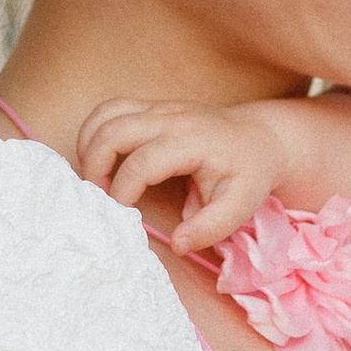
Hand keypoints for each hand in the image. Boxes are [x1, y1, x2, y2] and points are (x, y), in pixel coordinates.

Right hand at [74, 97, 299, 252]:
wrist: (261, 136)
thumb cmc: (249, 172)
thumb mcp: (242, 205)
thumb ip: (211, 227)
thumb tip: (177, 244)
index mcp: (193, 141)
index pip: (142, 163)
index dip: (124, 191)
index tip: (125, 215)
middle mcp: (172, 117)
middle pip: (114, 131)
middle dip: (95, 166)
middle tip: (98, 198)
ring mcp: (159, 106)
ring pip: (105, 113)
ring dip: (89, 146)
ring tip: (95, 179)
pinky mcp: (152, 106)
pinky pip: (111, 109)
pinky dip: (95, 132)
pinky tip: (102, 159)